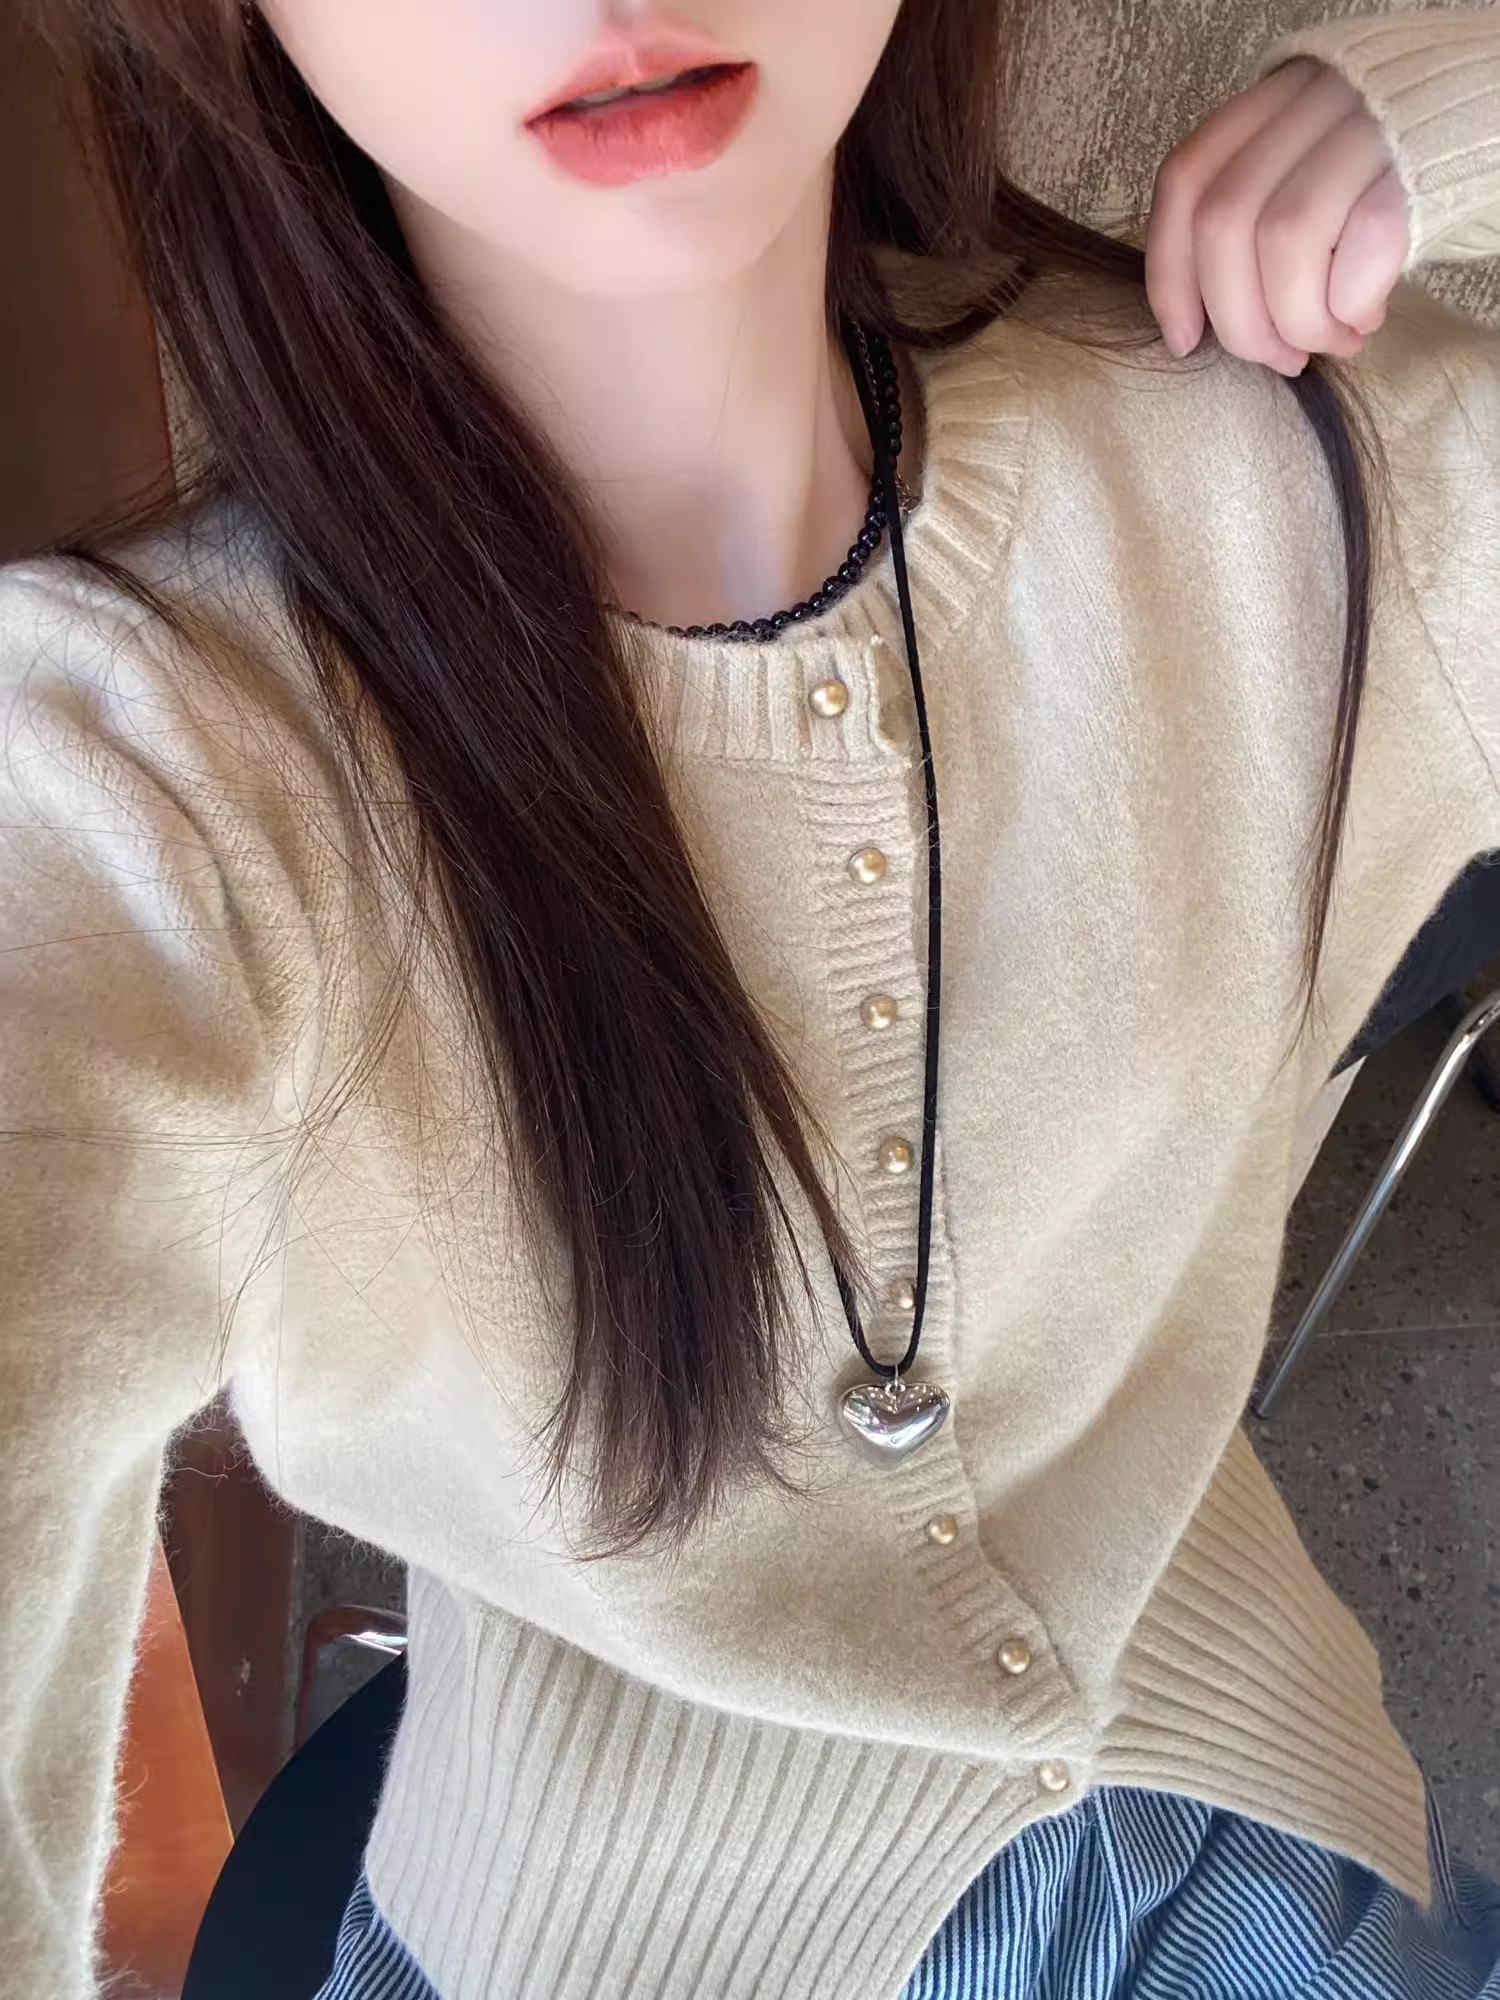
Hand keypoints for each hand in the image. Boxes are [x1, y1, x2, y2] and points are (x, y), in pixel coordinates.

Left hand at [1145, 54, 1411, 376]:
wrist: (1493, 127)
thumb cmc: (1390, 180)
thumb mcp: (1311, 178)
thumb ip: (1253, 222)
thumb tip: (1203, 323)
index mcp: (1273, 101)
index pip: (1185, 181)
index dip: (1169, 273)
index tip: (1185, 340)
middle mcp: (1312, 100)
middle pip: (1224, 221)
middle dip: (1240, 320)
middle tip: (1280, 358)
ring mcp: (1366, 124)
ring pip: (1284, 237)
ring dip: (1298, 320)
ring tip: (1330, 341)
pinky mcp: (1418, 163)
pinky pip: (1361, 242)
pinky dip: (1348, 302)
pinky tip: (1363, 319)